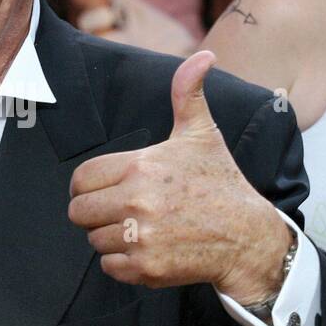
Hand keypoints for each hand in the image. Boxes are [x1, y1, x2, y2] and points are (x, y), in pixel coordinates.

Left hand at [68, 50, 291, 299]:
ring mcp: (140, 237)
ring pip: (93, 240)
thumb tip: (202, 56)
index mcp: (141, 167)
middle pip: (78, 212)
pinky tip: (147, 248)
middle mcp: (136, 202)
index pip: (80, 179)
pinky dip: (121, 262)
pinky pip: (108, 267)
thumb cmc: (220, 184)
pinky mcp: (146, 268)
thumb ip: (188, 94)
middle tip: (121, 210)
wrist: (246, 237)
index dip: (88, 185)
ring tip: (140, 228)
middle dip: (94, 212)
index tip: (106, 189)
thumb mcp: (201, 135)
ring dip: (110, 237)